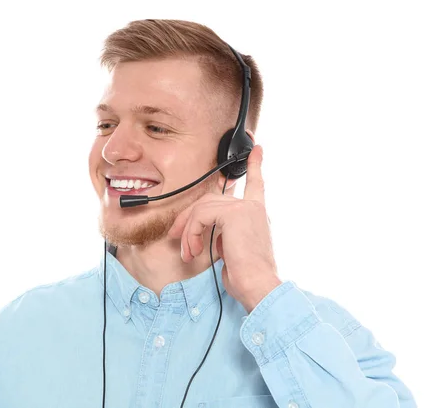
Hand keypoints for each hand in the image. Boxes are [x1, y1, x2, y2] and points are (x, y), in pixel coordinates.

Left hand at [167, 144, 281, 312]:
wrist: (258, 286)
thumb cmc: (247, 277)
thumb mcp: (233, 252)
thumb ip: (224, 236)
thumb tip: (209, 236)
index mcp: (257, 215)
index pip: (257, 184)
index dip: (255, 165)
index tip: (257, 149)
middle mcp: (253, 208)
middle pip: (211, 199)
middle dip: (188, 218)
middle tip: (177, 237)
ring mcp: (245, 208)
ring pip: (202, 208)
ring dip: (188, 231)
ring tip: (188, 252)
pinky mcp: (234, 213)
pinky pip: (201, 215)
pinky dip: (191, 233)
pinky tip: (194, 250)